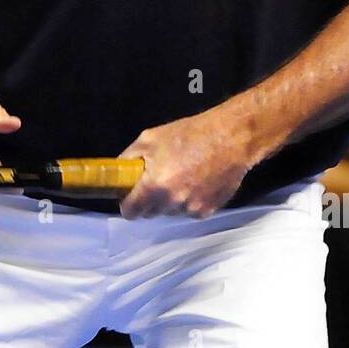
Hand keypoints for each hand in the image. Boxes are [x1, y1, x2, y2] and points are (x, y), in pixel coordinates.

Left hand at [117, 103, 255, 219]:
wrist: (231, 138)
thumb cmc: (190, 134)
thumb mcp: (150, 138)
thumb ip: (129, 157)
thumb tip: (118, 171)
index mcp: (154, 186)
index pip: (130, 212)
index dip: (127, 203)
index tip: (129, 195)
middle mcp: (172, 202)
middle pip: (150, 213)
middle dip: (149, 200)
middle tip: (156, 179)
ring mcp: (191, 208)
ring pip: (170, 212)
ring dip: (170, 200)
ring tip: (181, 175)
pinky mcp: (207, 211)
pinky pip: (188, 211)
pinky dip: (188, 201)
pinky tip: (196, 181)